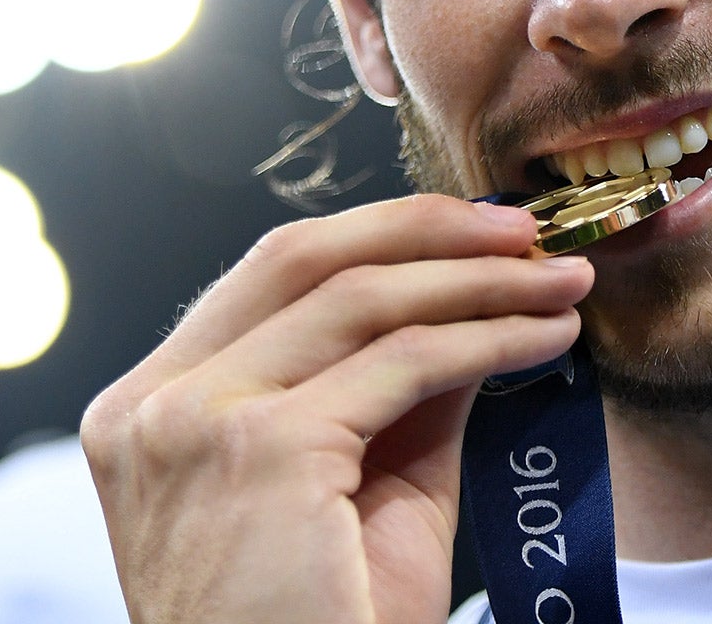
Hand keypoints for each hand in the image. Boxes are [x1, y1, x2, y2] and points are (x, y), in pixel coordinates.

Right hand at [80, 195, 593, 623]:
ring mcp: (195, 422)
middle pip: (309, 259)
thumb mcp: (368, 481)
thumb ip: (402, 386)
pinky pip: (407, 363)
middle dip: (433, 230)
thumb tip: (477, 295)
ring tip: (561, 286)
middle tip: (529, 231)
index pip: (277, 274)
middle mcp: (151, 405)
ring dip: (483, 280)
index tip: (478, 231)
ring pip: (367, 299)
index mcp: (151, 406)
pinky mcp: (260, 450)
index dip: (386, 234)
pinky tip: (546, 341)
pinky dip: (492, 338)